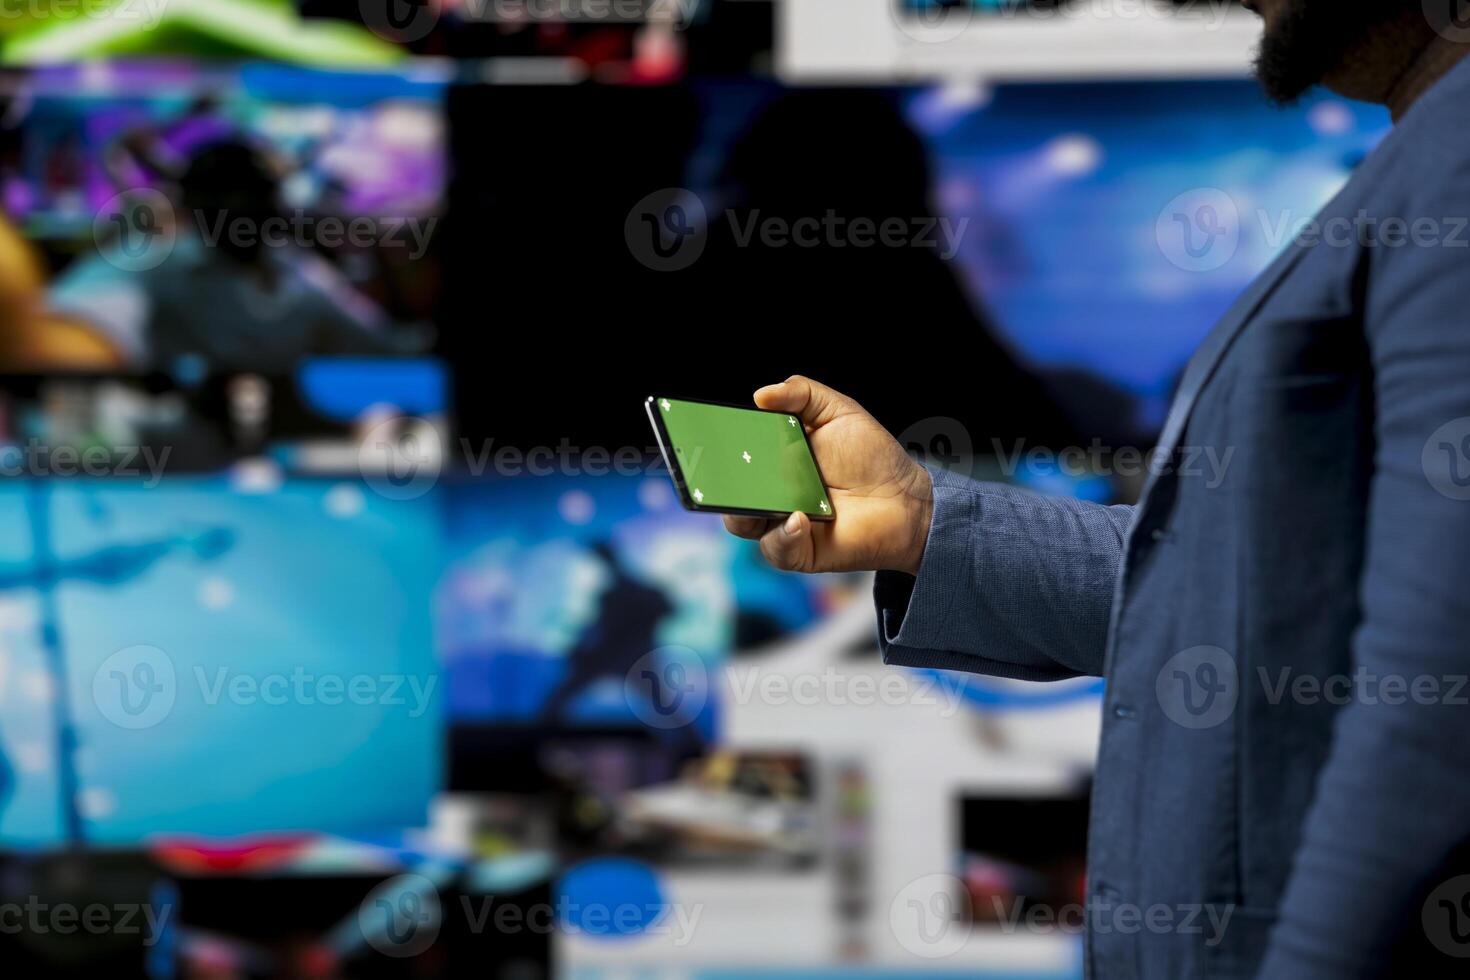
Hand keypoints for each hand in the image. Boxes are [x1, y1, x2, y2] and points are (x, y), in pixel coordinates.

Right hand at [723, 376, 932, 574]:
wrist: (906, 498)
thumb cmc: (872, 456)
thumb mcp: (837, 410)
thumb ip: (800, 393)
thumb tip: (759, 395)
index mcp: (771, 458)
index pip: (731, 453)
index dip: (712, 445)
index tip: (698, 433)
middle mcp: (769, 491)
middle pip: (724, 488)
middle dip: (713, 478)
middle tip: (717, 465)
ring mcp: (780, 522)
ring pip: (741, 520)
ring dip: (743, 507)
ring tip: (761, 494)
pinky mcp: (798, 550)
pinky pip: (776, 547)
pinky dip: (782, 534)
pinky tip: (798, 518)